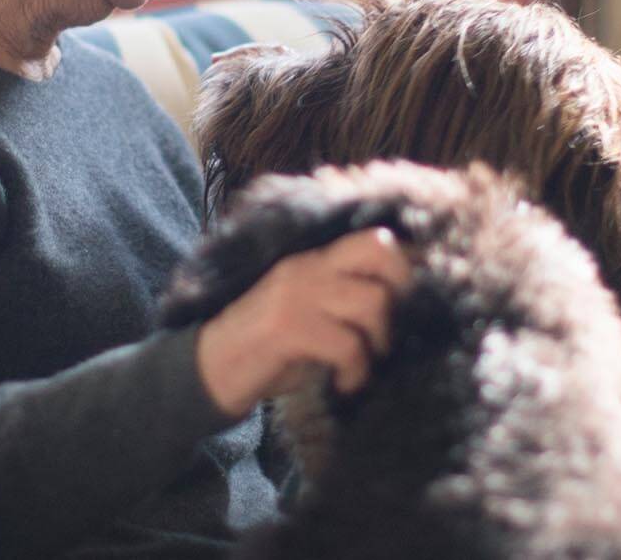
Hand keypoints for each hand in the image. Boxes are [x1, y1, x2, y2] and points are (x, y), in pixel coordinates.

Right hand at [194, 228, 411, 419]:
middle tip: (391, 331)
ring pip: (371, 302)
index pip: (373, 238)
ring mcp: (296, 294)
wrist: (211, 370)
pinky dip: (356, 371)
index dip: (403, 266)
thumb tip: (404, 310)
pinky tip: (344, 383)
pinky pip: (348, 345)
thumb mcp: (308, 314)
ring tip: (365, 363)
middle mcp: (306, 267)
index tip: (409, 302)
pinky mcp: (288, 328)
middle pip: (380, 252)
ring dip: (380, 341)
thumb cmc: (269, 348)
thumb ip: (344, 302)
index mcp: (313, 259)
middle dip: (401, 293)